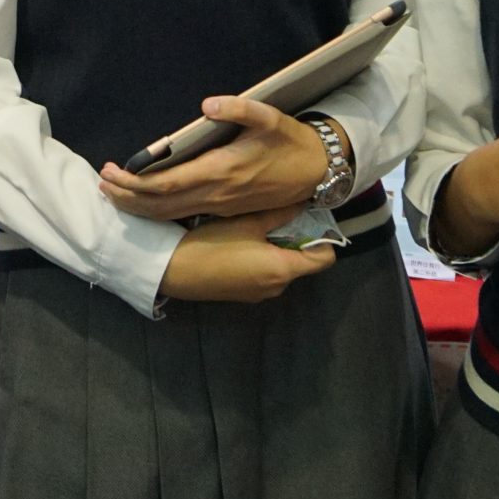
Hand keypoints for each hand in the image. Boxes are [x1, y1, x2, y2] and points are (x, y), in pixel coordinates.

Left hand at [96, 98, 332, 220]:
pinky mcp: (224, 209)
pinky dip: (158, 209)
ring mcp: (219, 205)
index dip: (135, 183)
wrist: (317, 172)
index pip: (167, 184)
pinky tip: (145, 201)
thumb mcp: (269, 118)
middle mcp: (215, 194)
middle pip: (161, 205)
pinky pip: (183, 214)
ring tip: (113, 193)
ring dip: (139, 206)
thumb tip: (208, 104)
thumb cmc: (290, 142)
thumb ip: (239, 109)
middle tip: (101, 184)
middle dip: (127, 198)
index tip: (111, 172)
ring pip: (170, 214)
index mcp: (220, 171)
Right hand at [155, 207, 338, 303]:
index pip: (325, 259)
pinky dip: (261, 260)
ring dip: (276, 250)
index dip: (323, 239)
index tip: (310, 220)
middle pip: (302, 263)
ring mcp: (259, 294)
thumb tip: (303, 202)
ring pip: (281, 268)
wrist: (174, 270)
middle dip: (295, 241)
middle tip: (279, 218)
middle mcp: (277, 287)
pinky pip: (264, 276)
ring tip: (256, 228)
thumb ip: (279, 212)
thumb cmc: (214, 243)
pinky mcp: (242, 296)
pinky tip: (240, 244)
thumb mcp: (248, 221)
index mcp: (284, 269)